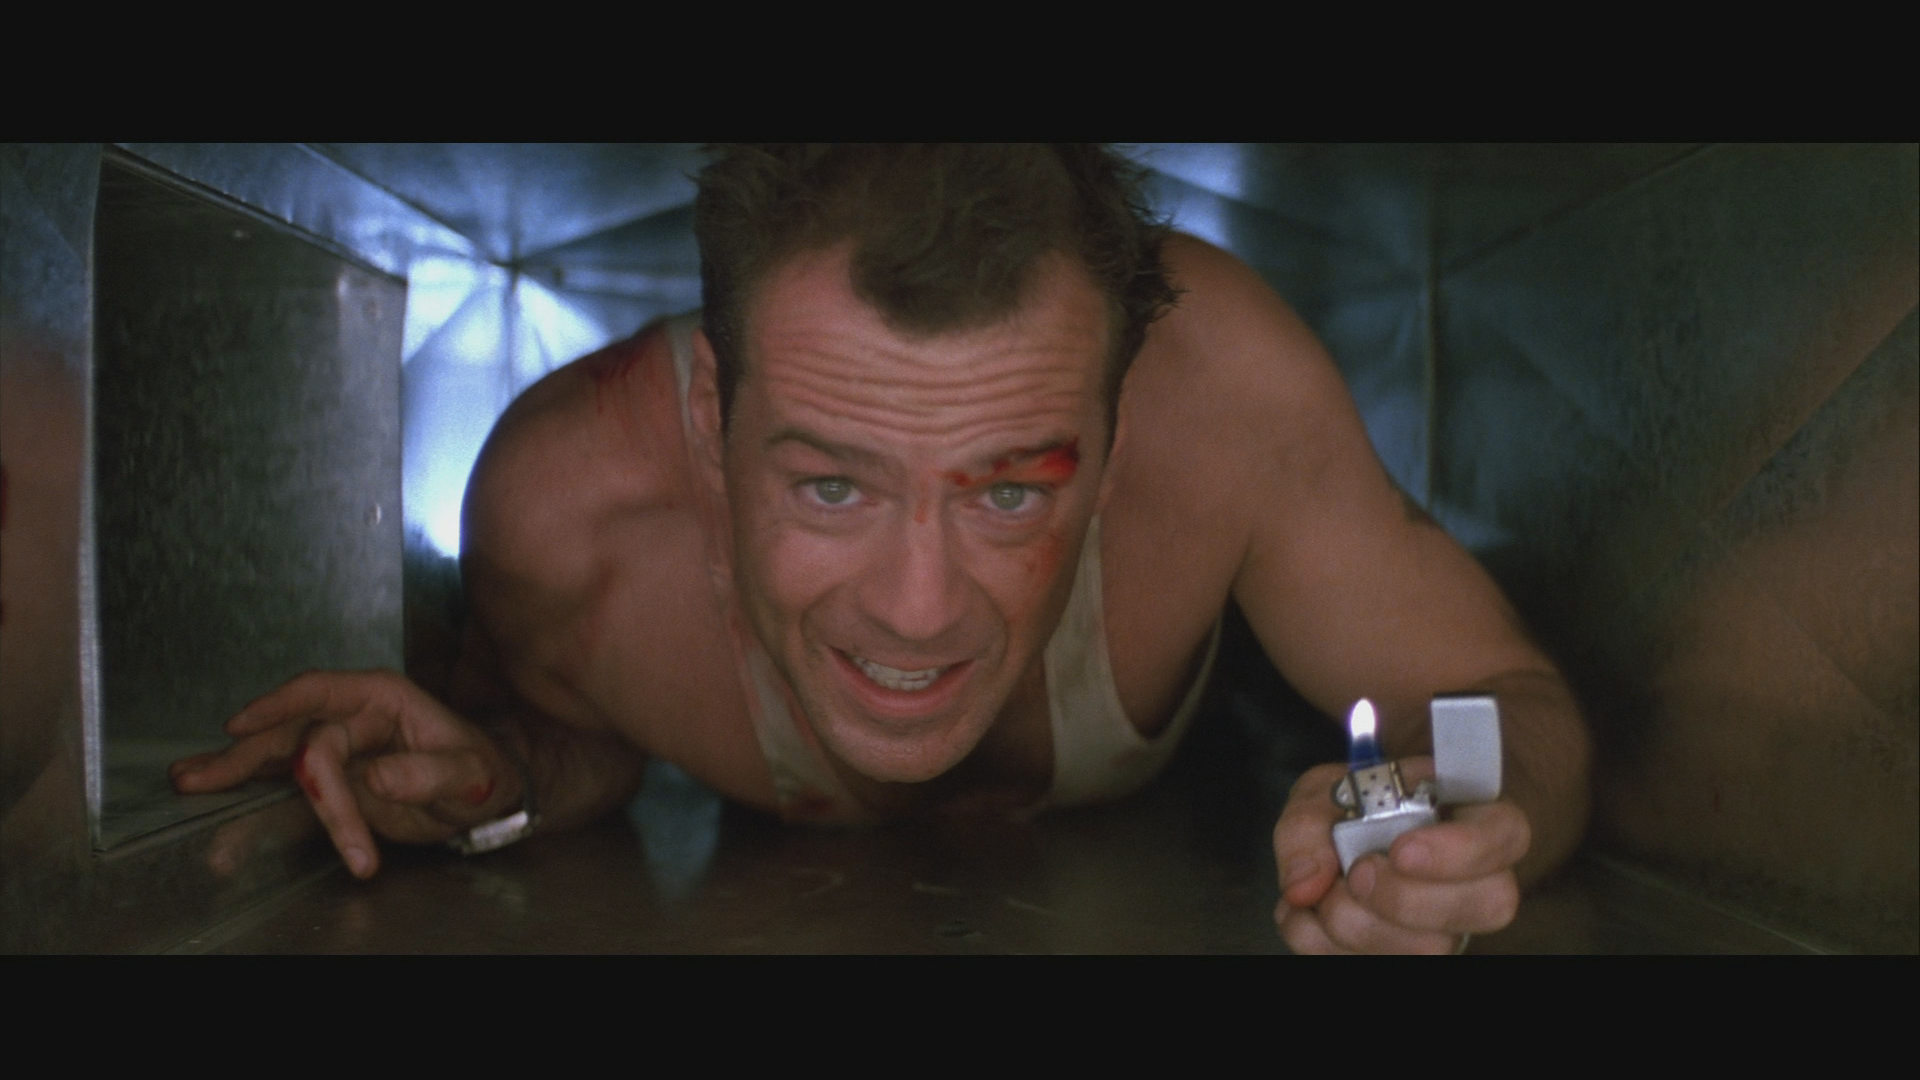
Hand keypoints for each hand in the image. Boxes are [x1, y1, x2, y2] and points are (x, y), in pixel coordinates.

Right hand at [170, 670, 522, 878]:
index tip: (241, 724)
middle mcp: (351, 715)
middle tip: (204, 783)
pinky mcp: (329, 773)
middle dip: (250, 758)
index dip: (279, 704)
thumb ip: (429, 775)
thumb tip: (378, 777)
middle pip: (292, 732)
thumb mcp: (470, 777)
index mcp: (383, 699)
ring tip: (186, 780)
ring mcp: (336, 743)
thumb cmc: (481, 778)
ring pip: (275, 750)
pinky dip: (247, 782)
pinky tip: (207, 786)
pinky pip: (281, 775)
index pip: (322, 692)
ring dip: (233, 767)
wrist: (484, 798)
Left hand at [1272, 758, 1528, 953]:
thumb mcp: (1324, 792)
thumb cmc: (1350, 811)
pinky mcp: (1411, 957)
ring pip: (1432, 948)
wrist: (1343, 844)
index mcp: (1471, 818)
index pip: (1506, 834)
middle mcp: (1476, 880)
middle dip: (1407, 897)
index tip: (1401, 850)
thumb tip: (1306, 883)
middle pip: (1489, 904)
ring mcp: (1449, 928)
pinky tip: (1306, 916)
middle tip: (1357, 874)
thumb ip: (1309, 824)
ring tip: (1319, 893)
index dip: (1460, 850)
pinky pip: (1374, 967)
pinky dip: (1322, 945)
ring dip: (1356, 926)